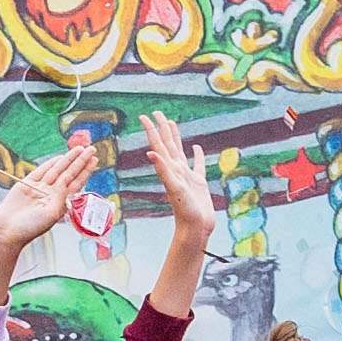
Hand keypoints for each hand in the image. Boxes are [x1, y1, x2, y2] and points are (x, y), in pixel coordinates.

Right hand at [0, 133, 104, 305]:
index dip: (85, 171)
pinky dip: (51, 163)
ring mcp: (40, 188)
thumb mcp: (51, 214)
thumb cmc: (30, 227)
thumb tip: (67, 184)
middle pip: (69, 173)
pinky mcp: (27, 184)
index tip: (94, 160)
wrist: (8, 229)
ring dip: (68, 159)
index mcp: (60, 203)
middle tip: (91, 149)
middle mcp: (52, 194)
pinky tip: (61, 157)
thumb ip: (61, 198)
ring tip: (80, 149)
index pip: (76, 183)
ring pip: (58, 170)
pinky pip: (42, 170)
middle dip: (80, 161)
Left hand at [141, 117, 218, 255]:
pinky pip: (197, 165)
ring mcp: (186, 176)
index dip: (151, 130)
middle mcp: (175, 170)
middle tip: (156, 112)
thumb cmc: (184, 211)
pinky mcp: (198, 183)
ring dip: (175, 137)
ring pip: (179, 150)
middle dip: (161, 127)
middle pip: (167, 143)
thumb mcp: (174, 188)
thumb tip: (150, 152)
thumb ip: (163, 170)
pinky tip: (197, 148)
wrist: (195, 228)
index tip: (143, 116)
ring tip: (172, 123)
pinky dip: (197, 155)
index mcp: (169, 169)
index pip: (158, 145)